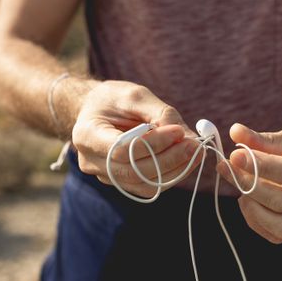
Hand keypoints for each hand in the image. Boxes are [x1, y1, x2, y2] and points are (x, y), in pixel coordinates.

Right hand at [72, 80, 199, 196]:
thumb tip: (184, 134)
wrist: (97, 112)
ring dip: (175, 170)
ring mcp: (106, 176)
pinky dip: (170, 175)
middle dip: (169, 159)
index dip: (153, 143)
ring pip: (144, 183)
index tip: (178, 130)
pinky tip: (186, 160)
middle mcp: (91, 161)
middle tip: (195, 145)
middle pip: (135, 170)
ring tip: (195, 151)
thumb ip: (158, 112)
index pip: (122, 149)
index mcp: (86, 134)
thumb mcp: (134, 94)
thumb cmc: (113, 99)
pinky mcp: (122, 182)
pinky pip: (148, 186)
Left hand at [217, 123, 281, 243]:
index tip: (235, 156)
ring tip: (241, 186)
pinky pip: (279, 235)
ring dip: (252, 208)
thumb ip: (267, 139)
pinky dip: (257, 221)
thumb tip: (235, 133)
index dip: (261, 167)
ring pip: (281, 227)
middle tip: (226, 167)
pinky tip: (250, 200)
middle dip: (249, 184)